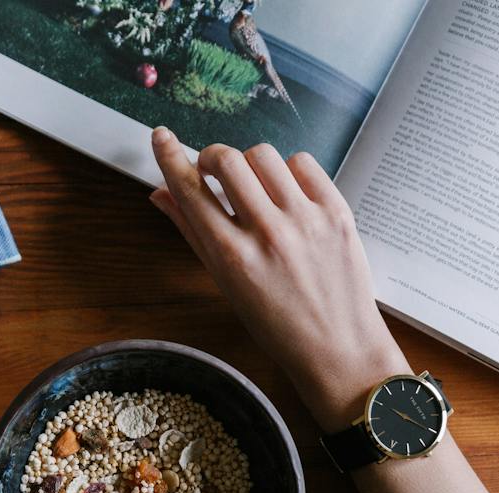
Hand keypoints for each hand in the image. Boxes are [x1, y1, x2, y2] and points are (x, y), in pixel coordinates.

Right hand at [149, 127, 409, 430]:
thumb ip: (192, 233)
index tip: (161, 136)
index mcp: (232, 257)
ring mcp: (306, 220)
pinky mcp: (337, 212)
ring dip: (250, 164)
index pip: (190, 191)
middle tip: (213, 171)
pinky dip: (288, 171)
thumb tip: (160, 194)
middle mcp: (268, 233)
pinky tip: (287, 193)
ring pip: (264, 155)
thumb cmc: (276, 324)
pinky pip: (303, 163)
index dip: (170, 157)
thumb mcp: (226, 284)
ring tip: (255, 188)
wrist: (338, 348)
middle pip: (227, 159)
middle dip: (212, 157)